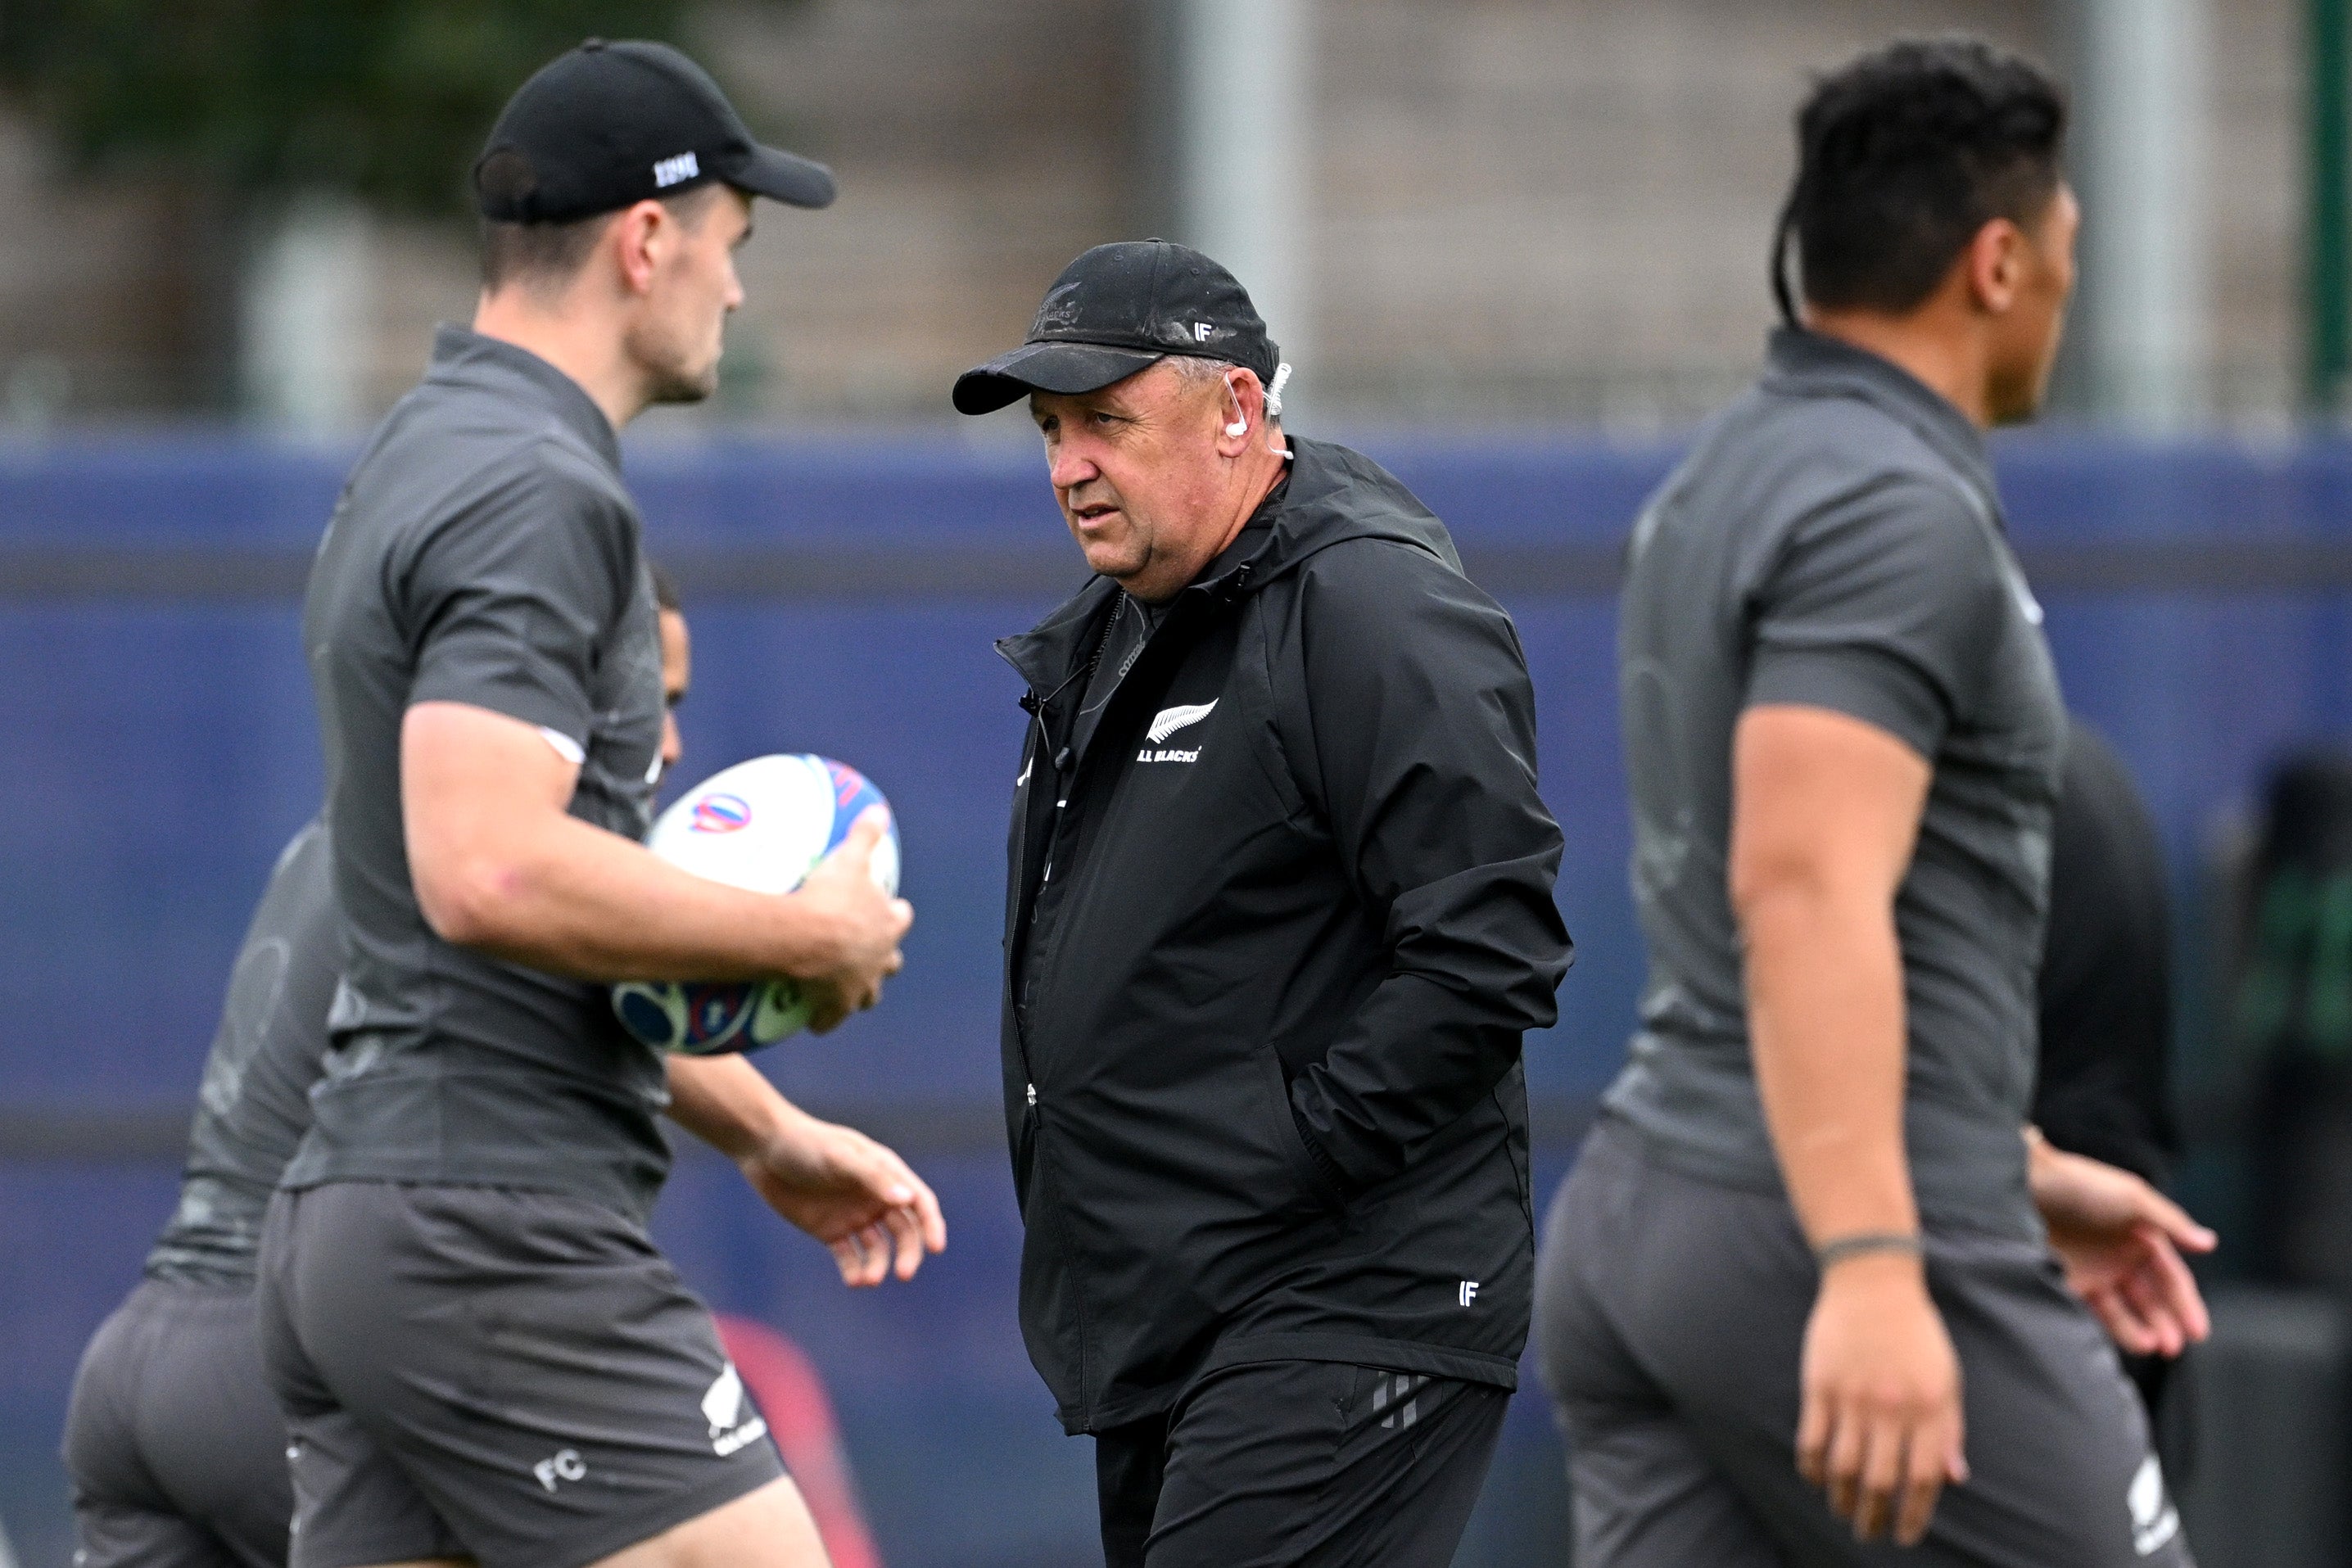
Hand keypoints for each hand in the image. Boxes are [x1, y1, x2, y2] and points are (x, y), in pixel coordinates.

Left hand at [740, 1114, 946, 1286]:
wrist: (764, 1149)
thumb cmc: (806, 1144)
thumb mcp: (839, 1157)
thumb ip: (872, 1178)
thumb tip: (906, 1199)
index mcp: (885, 1173)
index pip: (918, 1201)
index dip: (931, 1224)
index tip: (936, 1248)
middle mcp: (874, 1197)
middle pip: (904, 1230)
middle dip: (908, 1253)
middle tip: (904, 1274)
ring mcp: (853, 1215)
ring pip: (878, 1248)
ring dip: (878, 1266)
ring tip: (868, 1281)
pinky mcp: (830, 1231)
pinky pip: (849, 1256)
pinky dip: (854, 1270)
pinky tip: (853, 1281)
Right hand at [786, 807, 912, 1032]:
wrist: (807, 938)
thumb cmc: (831, 896)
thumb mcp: (850, 859)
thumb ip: (865, 835)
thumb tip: (878, 808)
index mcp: (887, 922)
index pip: (900, 917)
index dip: (893, 914)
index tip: (884, 911)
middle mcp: (881, 957)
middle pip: (891, 961)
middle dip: (883, 957)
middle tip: (864, 952)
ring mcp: (861, 984)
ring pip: (869, 994)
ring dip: (860, 991)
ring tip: (845, 990)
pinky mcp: (837, 1006)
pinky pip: (831, 1018)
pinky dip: (825, 1019)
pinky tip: (815, 1021)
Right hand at [1796, 1252, 1967, 1545]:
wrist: (1873, 1281)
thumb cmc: (1916, 1332)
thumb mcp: (1946, 1378)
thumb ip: (1950, 1430)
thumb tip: (1954, 1478)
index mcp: (1928, 1408)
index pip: (1922, 1479)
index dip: (1914, 1514)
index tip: (1905, 1535)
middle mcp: (1891, 1407)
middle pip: (1879, 1481)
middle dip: (1873, 1517)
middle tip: (1868, 1533)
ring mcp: (1852, 1396)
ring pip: (1842, 1466)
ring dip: (1842, 1499)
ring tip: (1843, 1512)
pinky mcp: (1819, 1384)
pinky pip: (1812, 1439)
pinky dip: (1813, 1467)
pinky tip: (1817, 1478)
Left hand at [2028, 1132, 2215, 1357]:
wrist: (2023, 1183)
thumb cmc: (2081, 1185)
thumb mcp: (2132, 1197)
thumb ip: (2171, 1222)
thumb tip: (2210, 1243)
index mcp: (2142, 1236)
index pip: (2171, 1278)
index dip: (2186, 1304)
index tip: (2198, 1332)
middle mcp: (2120, 1256)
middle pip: (2151, 1299)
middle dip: (2165, 1324)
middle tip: (2173, 1347)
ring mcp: (2094, 1270)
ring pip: (2124, 1310)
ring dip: (2140, 1330)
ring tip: (2151, 1346)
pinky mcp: (2067, 1281)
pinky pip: (2094, 1312)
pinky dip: (2111, 1329)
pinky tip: (2125, 1340)